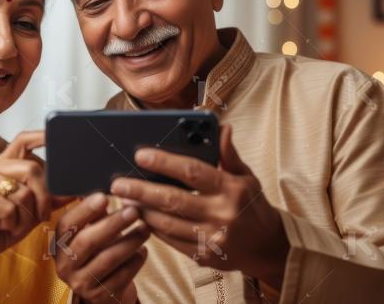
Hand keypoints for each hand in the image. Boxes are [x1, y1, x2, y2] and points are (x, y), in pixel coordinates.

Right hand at [0, 131, 51, 268]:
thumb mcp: (30, 212)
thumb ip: (49, 199)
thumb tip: (72, 191)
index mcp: (3, 165)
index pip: (23, 141)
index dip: (41, 136)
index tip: (55, 135)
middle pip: (32, 169)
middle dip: (44, 196)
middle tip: (42, 215)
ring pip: (23, 192)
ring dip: (26, 217)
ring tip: (13, 224)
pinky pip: (10, 209)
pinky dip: (12, 224)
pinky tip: (0, 226)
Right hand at [54, 193, 148, 302]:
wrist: (104, 287)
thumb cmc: (99, 249)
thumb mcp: (92, 230)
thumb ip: (95, 212)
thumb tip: (108, 184)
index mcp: (59, 243)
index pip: (67, 224)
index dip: (85, 210)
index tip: (104, 196)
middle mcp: (65, 264)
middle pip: (87, 242)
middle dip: (112, 224)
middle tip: (134, 211)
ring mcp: (81, 283)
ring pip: (106, 260)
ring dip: (129, 242)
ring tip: (146, 228)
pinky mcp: (98, 297)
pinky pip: (120, 277)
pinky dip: (134, 262)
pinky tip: (143, 251)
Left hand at [110, 125, 289, 288]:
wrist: (266, 246)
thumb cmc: (251, 204)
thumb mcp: (246, 176)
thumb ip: (228, 154)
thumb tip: (221, 127)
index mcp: (231, 189)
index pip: (193, 172)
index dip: (164, 163)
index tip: (140, 155)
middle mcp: (222, 214)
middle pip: (174, 200)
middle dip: (142, 191)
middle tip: (118, 184)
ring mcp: (212, 238)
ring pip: (168, 223)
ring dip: (142, 211)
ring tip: (123, 200)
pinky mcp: (203, 256)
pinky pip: (171, 240)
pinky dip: (153, 228)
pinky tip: (140, 217)